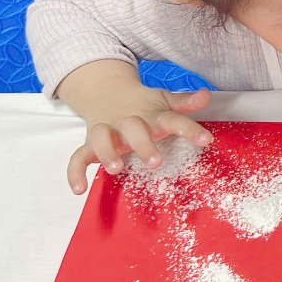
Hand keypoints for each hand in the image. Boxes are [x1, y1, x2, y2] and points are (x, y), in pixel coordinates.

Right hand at [66, 87, 212, 194]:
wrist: (108, 92)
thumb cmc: (145, 105)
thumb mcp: (166, 102)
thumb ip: (185, 103)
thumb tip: (206, 95)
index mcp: (152, 115)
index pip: (174, 119)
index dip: (190, 129)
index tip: (206, 140)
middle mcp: (128, 122)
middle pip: (133, 128)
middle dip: (143, 144)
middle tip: (155, 162)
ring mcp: (107, 131)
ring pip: (100, 137)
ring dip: (107, 152)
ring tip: (116, 168)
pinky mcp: (89, 144)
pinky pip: (77, 156)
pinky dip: (75, 172)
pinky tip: (79, 189)